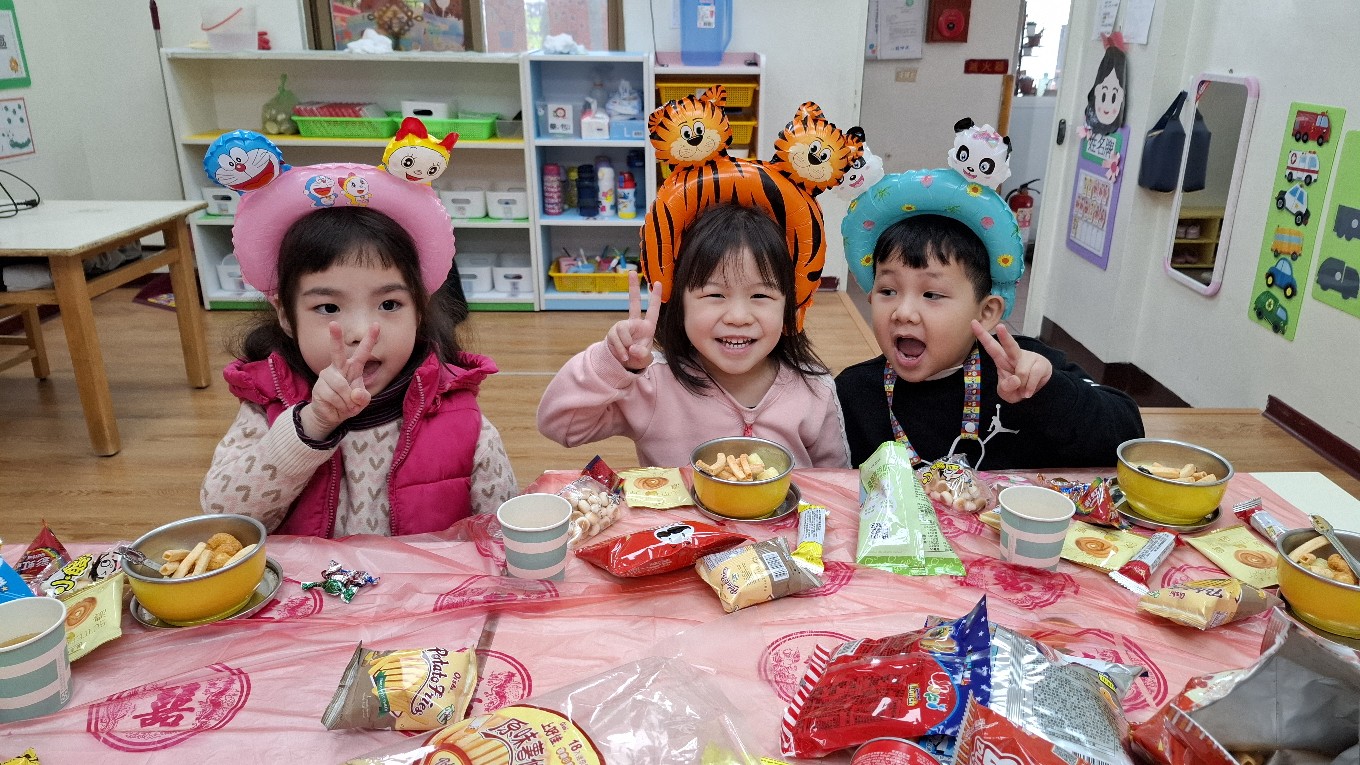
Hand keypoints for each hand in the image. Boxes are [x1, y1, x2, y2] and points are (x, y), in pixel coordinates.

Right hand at [300, 321, 379, 439]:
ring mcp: (327, 376)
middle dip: (335, 338)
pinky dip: (340, 406)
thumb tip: (355, 394)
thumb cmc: (349, 403)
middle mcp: (338, 368)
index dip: (370, 339)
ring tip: (347, 406)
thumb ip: (363, 397)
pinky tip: (338, 408)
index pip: (363, 352)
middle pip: (337, 351)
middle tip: (334, 324)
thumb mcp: (361, 402)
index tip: (376, 325)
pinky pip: (333, 397)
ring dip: (347, 401)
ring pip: (341, 385)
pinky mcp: (319, 387)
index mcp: (353, 367)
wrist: (331, 416)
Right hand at [606, 271, 660, 370]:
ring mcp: (622, 326)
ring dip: (625, 345)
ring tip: (628, 354)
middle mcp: (634, 323)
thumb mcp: (645, 358)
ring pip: (623, 330)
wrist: (624, 364)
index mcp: (647, 327)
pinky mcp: (613, 333)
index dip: (656, 297)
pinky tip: (623, 356)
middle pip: (633, 302)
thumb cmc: (638, 357)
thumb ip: (642, 354)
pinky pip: (616, 340)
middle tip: (632, 272)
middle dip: (633, 287)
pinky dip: (620, 350)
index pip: (653, 310)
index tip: (658, 283)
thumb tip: (632, 348)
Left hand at [972, 320, 1051, 403]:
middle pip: (1010, 345)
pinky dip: (1029, 388)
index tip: (973, 322)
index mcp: (1002, 359)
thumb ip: (1006, 388)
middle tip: (1000, 326)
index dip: (982, 335)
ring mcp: (1029, 358)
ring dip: (1021, 386)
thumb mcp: (1006, 393)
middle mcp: (1015, 356)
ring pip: (1022, 372)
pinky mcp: (1041, 363)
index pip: (991, 347)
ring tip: (1022, 389)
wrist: (1037, 393)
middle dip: (1005, 336)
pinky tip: (1028, 391)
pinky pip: (1033, 377)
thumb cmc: (1017, 389)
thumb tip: (1016, 379)